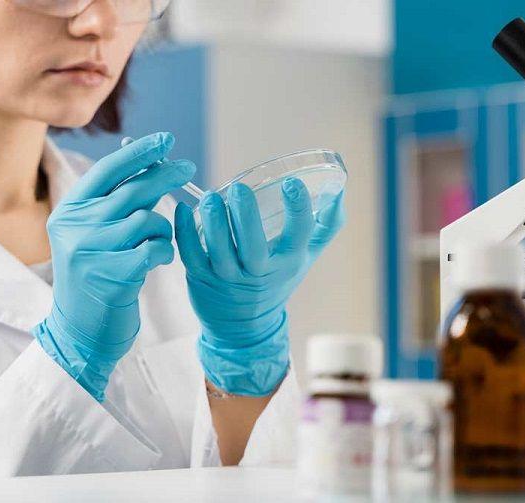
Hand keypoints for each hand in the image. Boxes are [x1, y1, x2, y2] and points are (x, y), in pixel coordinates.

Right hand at [32, 132, 195, 400]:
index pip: (107, 170)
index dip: (139, 152)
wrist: (80, 331)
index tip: (166, 140)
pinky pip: (154, 248)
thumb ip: (113, 204)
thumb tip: (153, 165)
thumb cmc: (96, 277)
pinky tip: (159, 260)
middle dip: (165, 176)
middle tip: (189, 169)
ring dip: (164, 229)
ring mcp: (91, 251)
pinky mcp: (112, 275)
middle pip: (132, 190)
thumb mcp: (92, 235)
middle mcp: (75, 227)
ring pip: (147, 219)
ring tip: (160, 242)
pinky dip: (164, 251)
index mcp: (69, 211)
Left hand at [174, 178, 344, 395]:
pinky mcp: (200, 278)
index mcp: (287, 261)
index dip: (297, 209)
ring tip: (210, 196)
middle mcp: (258, 272)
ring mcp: (227, 278)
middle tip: (239, 189)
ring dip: (213, 221)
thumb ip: (326, 223)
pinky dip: (185, 232)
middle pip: (253, 247)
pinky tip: (184, 209)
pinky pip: (190, 255)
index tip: (292, 184)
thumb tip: (340, 186)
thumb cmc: (276, 279)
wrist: (243, 326)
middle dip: (246, 216)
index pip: (298, 235)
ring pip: (218, 251)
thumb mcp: (305, 256)